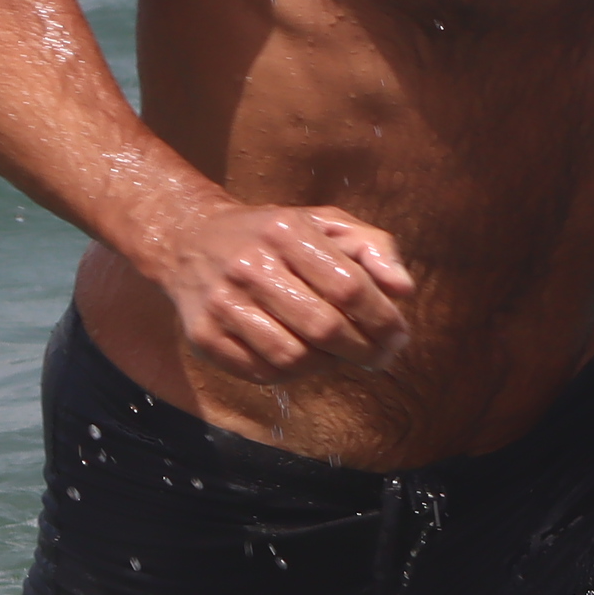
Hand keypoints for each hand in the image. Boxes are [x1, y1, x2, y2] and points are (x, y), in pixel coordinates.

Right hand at [141, 202, 411, 379]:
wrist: (189, 239)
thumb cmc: (273, 234)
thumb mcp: (323, 221)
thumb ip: (372, 246)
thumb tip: (403, 289)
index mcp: (285, 230)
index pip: (348, 285)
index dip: (382, 318)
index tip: (398, 335)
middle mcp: (249, 265)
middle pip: (324, 327)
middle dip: (363, 350)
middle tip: (379, 356)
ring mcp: (222, 304)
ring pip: (293, 357)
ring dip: (327, 364)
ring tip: (338, 354)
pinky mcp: (205, 337)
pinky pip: (263, 372)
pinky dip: (294, 373)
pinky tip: (303, 356)